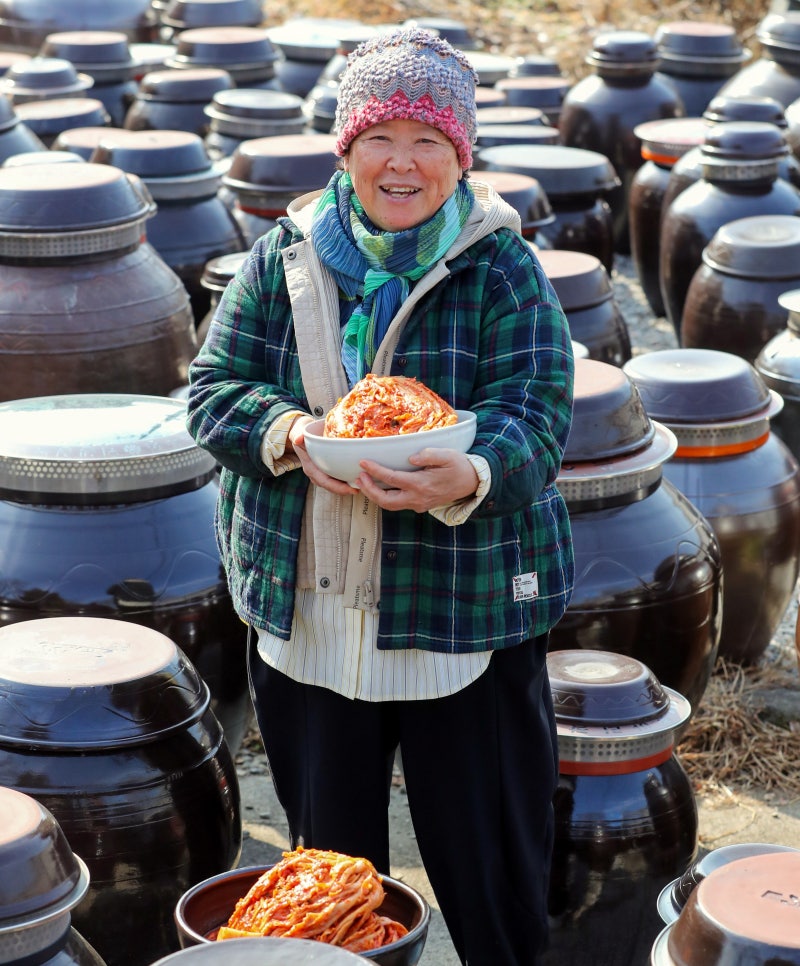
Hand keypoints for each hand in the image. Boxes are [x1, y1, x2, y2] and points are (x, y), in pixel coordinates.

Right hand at [289, 416, 360, 495]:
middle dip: (344, 490)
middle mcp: (315, 472)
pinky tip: (355, 478)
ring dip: (345, 487)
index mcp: (309, 467)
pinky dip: (344, 480)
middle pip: (330, 486)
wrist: (301, 433)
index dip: (337, 487)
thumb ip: (298, 435)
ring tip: (360, 485)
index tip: (349, 489)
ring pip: (333, 484)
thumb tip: (298, 439)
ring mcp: (320, 472)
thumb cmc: (302, 433)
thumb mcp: (299, 432)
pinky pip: (335, 478)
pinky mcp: (325, 469)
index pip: (323, 481)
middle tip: (358, 490)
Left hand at [354, 448, 478, 512]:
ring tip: (365, 482)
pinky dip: (385, 498)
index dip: (374, 471)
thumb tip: (412, 457)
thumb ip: (429, 455)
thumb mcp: (448, 455)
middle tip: (359, 477)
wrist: (472, 483)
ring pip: (390, 506)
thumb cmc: (459, 466)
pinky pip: (398, 504)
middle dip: (368, 490)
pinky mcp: (420, 505)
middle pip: (385, 501)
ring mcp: (418, 504)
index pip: (391, 478)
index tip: (363, 463)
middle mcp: (417, 498)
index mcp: (422, 484)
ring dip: (375, 496)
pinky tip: (379, 487)